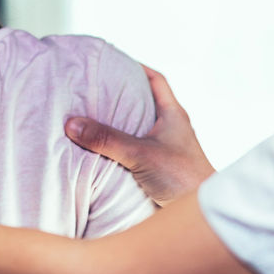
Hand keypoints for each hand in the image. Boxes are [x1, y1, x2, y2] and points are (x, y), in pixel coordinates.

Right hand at [65, 66, 215, 205]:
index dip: (136, 68)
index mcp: (173, 115)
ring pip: (142, 128)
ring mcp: (169, 149)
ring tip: (93, 119)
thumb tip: (71, 123)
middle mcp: (173, 128)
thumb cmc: (182, 177)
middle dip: (122, 96)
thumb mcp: (140, 154)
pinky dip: (123, 147)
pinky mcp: (163, 169)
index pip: (156, 80)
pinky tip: (105, 152)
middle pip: (146, 102)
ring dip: (121, 124)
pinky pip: (139, 150)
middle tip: (96, 90)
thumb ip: (106, 139)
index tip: (114, 63)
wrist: (202, 211)